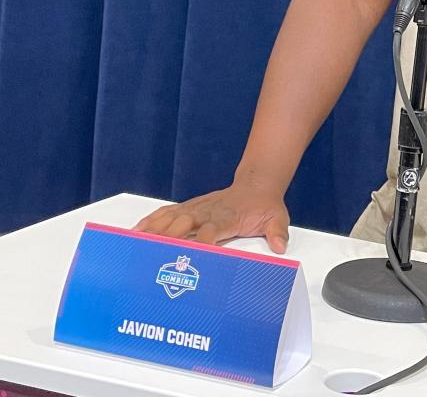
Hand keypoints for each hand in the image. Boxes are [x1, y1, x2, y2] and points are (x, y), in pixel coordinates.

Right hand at [133, 180, 290, 253]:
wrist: (256, 185)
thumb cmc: (264, 206)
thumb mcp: (276, 218)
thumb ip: (277, 232)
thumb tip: (280, 247)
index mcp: (228, 217)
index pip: (212, 230)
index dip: (202, 241)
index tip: (192, 254)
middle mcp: (209, 212)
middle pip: (186, 223)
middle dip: (170, 236)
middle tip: (152, 251)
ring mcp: (197, 208)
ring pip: (172, 217)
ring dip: (154, 228)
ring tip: (134, 241)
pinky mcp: (189, 207)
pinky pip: (167, 212)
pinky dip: (151, 220)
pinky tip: (136, 230)